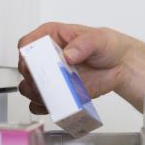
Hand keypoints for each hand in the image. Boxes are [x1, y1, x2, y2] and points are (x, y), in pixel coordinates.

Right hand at [17, 22, 144, 113]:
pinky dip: (43, 107)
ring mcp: (50, 76)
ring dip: (37, 94)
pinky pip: (40, 104)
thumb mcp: (97, 39)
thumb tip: (68, 55)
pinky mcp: (57, 92)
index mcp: (50, 37)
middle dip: (33, 78)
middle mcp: (46, 57)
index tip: (36, 64)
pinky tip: (55, 104)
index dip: (26, 55)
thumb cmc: (106, 46)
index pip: (27, 45)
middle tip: (49, 82)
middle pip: (25, 69)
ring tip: (54, 95)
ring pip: (29, 88)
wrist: (120, 65)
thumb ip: (82, 44)